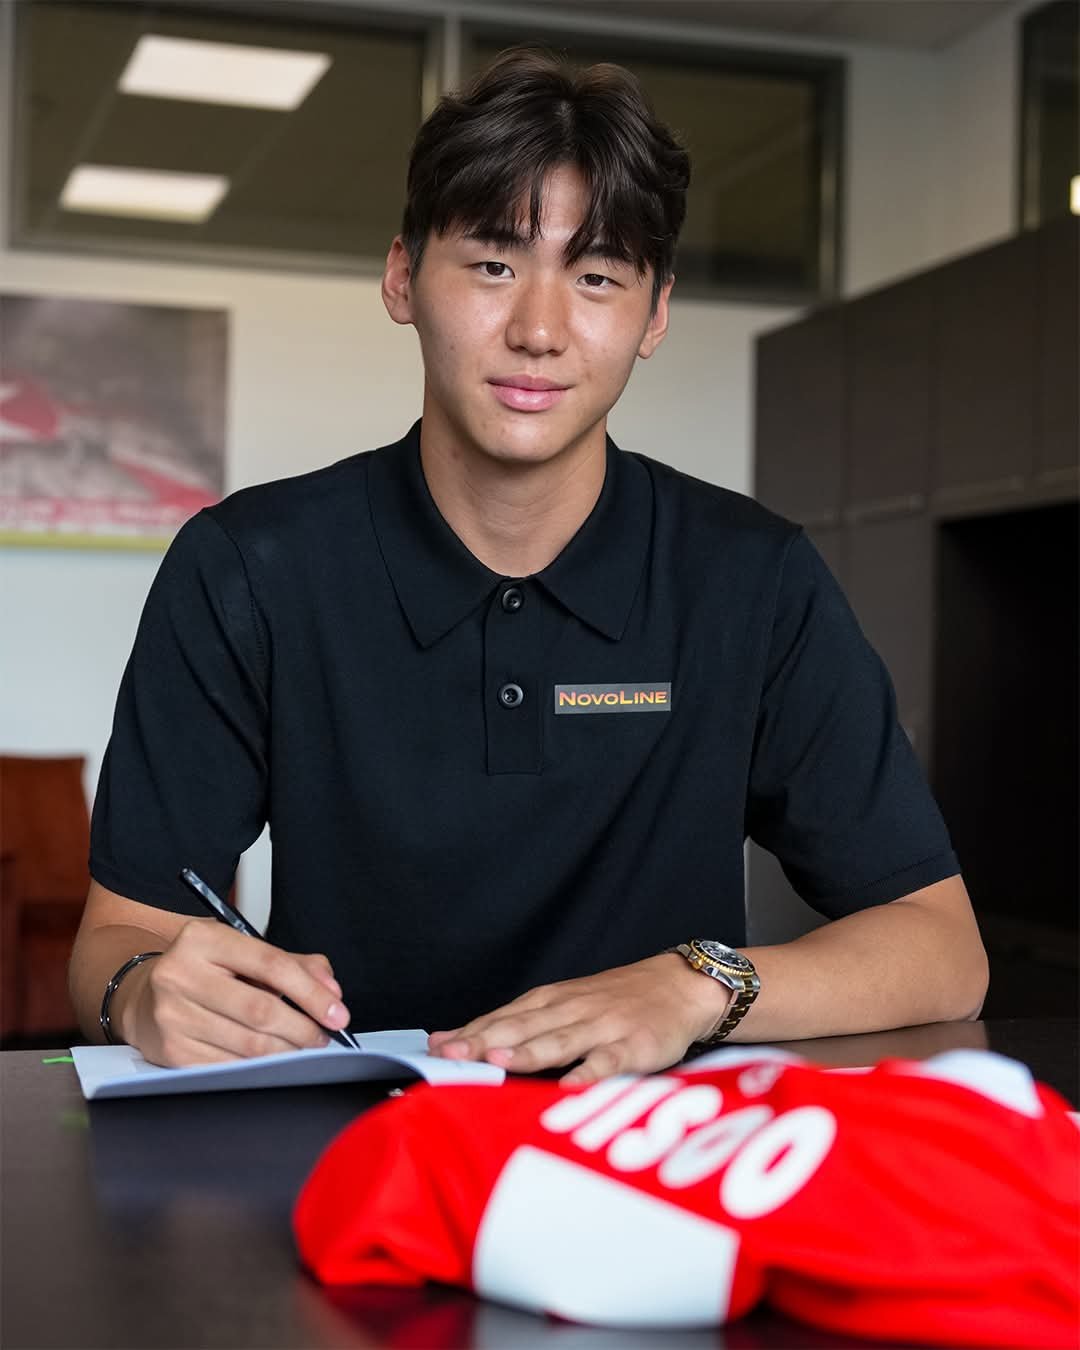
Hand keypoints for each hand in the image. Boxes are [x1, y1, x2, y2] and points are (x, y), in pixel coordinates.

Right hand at [116, 918, 350, 1065]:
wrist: (144, 996)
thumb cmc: (206, 972)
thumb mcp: (243, 952)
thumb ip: (293, 964)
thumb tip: (331, 990)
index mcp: (203, 938)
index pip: (271, 964)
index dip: (311, 992)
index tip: (337, 1012)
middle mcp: (180, 973)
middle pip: (261, 1009)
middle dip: (303, 1027)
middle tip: (325, 1036)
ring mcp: (172, 1015)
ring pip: (248, 1043)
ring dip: (287, 1051)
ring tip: (305, 1048)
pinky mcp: (171, 1050)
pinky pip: (230, 1065)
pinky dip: (260, 1066)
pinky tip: (274, 1060)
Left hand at [427, 954, 731, 1083]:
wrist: (680, 985)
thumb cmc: (616, 1001)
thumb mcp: (568, 1004)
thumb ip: (526, 1025)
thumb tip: (470, 1044)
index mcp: (552, 1001)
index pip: (503, 1016)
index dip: (469, 1032)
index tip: (436, 1048)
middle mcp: (571, 1010)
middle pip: (521, 1027)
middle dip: (484, 1041)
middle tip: (451, 1057)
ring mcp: (602, 1027)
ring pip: (559, 1040)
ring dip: (528, 1050)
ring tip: (500, 1060)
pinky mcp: (633, 1045)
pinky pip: (608, 1061)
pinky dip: (589, 1072)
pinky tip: (571, 1086)